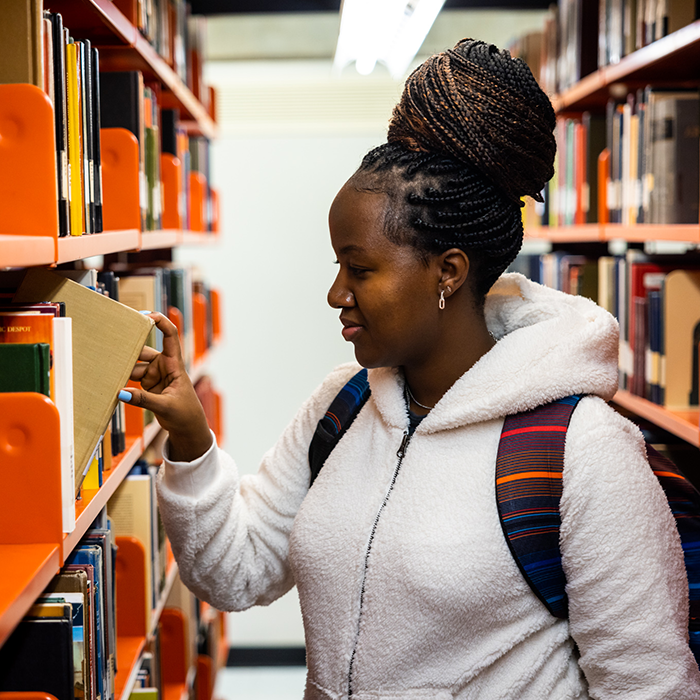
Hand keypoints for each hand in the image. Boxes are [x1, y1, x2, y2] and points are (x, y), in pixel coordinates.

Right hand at [121, 312, 212, 461]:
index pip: (170, 336)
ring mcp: (154, 375)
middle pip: (144, 350)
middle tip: (111, 343)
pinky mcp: (147, 384)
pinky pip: (131, 377)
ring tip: (106, 365)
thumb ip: (143, 400)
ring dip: (122, 366)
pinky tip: (109, 378)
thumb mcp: (166, 406)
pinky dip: (122, 378)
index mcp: (175, 364)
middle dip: (129, 347)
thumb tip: (120, 393)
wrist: (188, 428)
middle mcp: (164, 366)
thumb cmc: (186, 413)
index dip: (160, 322)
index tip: (146, 314)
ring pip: (134, 365)